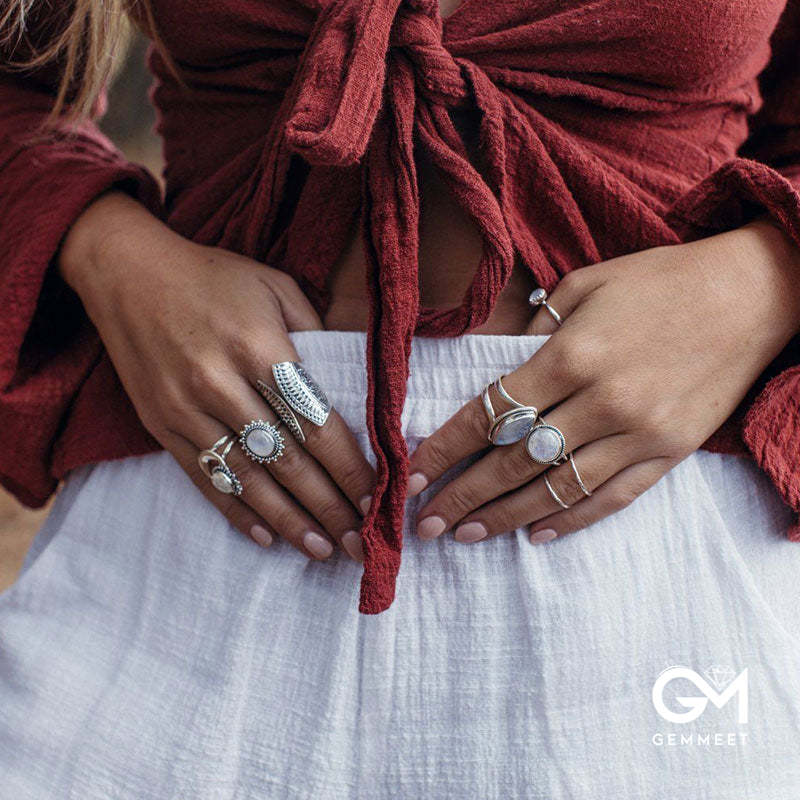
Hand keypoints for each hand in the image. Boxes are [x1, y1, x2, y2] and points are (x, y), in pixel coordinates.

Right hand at [59, 191, 374, 562]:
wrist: (124, 272)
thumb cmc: (211, 276)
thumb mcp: (275, 284)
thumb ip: (318, 330)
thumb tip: (357, 375)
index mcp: (258, 346)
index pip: (315, 422)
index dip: (349, 467)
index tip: (377, 498)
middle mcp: (220, 384)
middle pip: (287, 460)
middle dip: (329, 506)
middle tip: (361, 542)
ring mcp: (185, 410)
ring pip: (247, 479)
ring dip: (289, 521)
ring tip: (323, 549)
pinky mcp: (160, 426)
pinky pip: (204, 478)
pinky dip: (237, 512)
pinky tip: (267, 537)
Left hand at [407, 218, 799, 544]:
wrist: (752, 293)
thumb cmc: (661, 280)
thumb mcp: (586, 284)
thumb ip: (536, 329)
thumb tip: (500, 367)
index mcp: (571, 356)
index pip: (490, 414)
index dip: (445, 448)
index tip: (412, 473)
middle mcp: (602, 402)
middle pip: (513, 461)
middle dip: (463, 494)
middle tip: (426, 522)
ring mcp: (640, 434)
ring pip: (557, 489)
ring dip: (505, 517)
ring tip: (466, 534)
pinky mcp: (671, 453)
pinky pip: (613, 498)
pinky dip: (572, 520)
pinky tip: (537, 535)